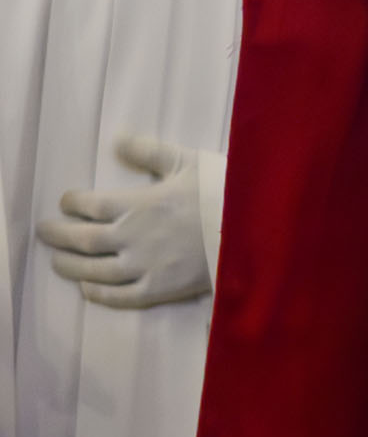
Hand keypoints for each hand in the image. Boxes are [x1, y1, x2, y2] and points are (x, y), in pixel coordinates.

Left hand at [36, 136, 213, 307]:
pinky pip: (121, 296)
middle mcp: (131, 237)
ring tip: (57, 262)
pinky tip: (89, 290)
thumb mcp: (188, 161)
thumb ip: (149, 152)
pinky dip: (100, 294)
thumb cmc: (223, 190)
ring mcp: (143, 266)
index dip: (73, 203)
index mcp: (136, 203)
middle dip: (58, 235)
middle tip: (44, 232)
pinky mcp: (160, 289)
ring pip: (94, 270)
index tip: (66, 202)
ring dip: (70, 266)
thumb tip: (117, 141)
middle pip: (82, 239)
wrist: (252, 230)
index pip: (91, 205)